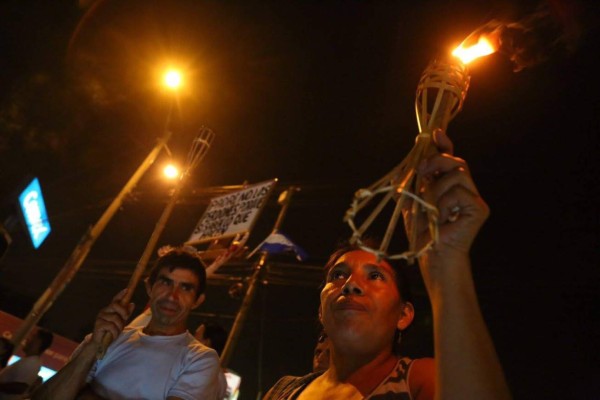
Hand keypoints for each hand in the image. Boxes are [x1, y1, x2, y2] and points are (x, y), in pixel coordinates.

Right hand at [91, 289, 133, 344]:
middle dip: (123, 313)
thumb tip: (132, 304)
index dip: (120, 295)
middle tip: (124, 320)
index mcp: (110, 309)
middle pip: (116, 306)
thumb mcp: (121, 322)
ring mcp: (100, 317)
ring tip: (116, 332)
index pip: (115, 300)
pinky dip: (114, 332)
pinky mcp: (98, 324)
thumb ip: (126, 313)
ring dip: (119, 327)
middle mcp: (104, 311)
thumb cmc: (111, 331)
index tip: (126, 290)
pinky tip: (112, 335)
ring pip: (115, 318)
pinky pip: (111, 326)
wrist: (101, 343)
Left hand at [413, 129, 488, 264]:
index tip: (435, 133)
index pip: (451, 158)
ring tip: (431, 207)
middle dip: (437, 161)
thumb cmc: (423, 231)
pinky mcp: (479, 209)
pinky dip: (445, 202)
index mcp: (449, 186)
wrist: (431, 255)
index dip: (445, 144)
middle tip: (421, 171)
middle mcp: (465, 190)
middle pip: (457, 161)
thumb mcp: (413, 200)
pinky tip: (442, 217)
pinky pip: (460, 192)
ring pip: (458, 174)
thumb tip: (412, 156)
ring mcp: (474, 199)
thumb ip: (415, 179)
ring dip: (437, 187)